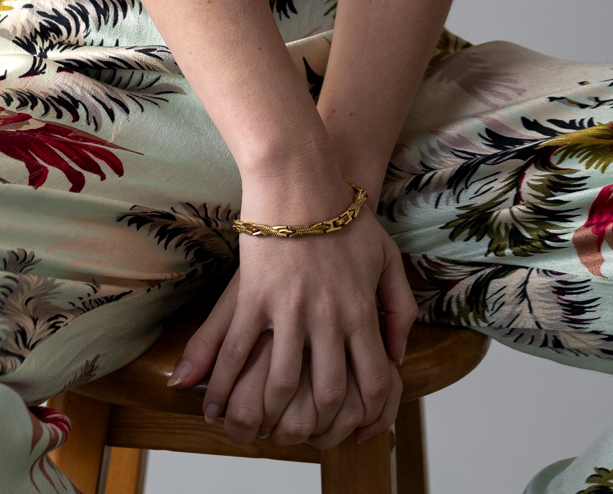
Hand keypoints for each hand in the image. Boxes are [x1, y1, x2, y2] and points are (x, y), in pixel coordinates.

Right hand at [170, 205, 415, 448]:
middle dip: (313, 425)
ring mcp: (289, 309)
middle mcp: (328, 318)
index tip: (351, 426)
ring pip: (279, 383)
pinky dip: (223, 384)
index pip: (371, 384)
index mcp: (361, 311)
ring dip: (266, 414)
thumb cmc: (346, 216)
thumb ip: (399, 310)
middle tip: (299, 433)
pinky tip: (213, 402)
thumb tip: (395, 357)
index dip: (364, 416)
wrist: (302, 178)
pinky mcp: (255, 296)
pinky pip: (236, 351)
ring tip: (254, 426)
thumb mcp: (387, 259)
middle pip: (326, 394)